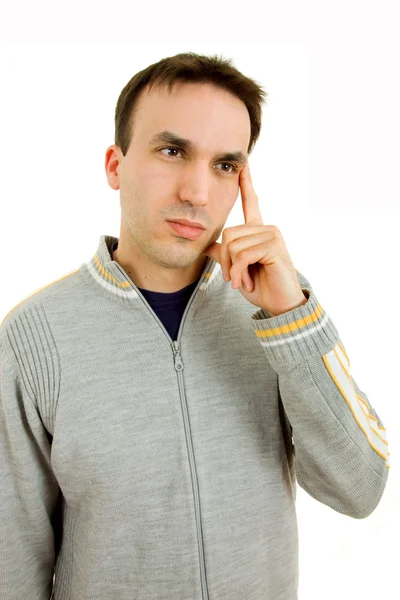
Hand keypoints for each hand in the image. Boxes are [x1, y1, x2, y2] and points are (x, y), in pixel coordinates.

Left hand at [202, 160, 306, 315]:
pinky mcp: (274, 245)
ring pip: (233, 245)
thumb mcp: (237, 268)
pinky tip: (248, 282)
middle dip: (226, 261)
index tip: (244, 163)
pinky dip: (240, 272)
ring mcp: (272, 235)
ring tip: (244, 280)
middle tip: (235, 277)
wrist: (280, 305)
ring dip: (233, 269)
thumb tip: (205, 246)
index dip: (246, 182)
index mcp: (257, 230)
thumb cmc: (261, 286)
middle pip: (228, 234)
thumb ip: (224, 254)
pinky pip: (243, 254)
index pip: (251, 201)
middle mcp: (266, 228)